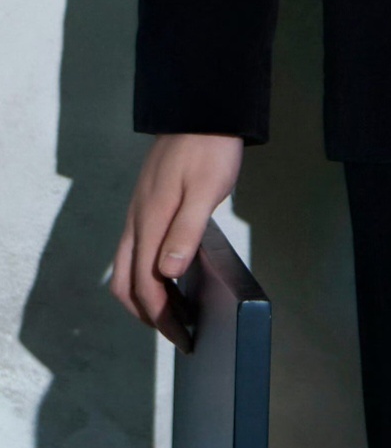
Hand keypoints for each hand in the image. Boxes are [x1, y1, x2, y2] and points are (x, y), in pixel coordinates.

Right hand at [110, 133, 244, 341]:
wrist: (201, 111)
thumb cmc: (208, 149)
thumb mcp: (205, 191)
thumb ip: (186, 231)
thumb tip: (168, 272)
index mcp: (150, 221)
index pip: (146, 283)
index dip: (161, 316)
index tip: (182, 337)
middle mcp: (137, 221)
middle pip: (126, 282)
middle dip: (148, 314)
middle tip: (178, 334)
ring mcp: (138, 214)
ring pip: (126, 268)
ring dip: (144, 297)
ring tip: (173, 314)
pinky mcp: (146, 208)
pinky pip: (136, 251)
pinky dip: (146, 276)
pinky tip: (170, 278)